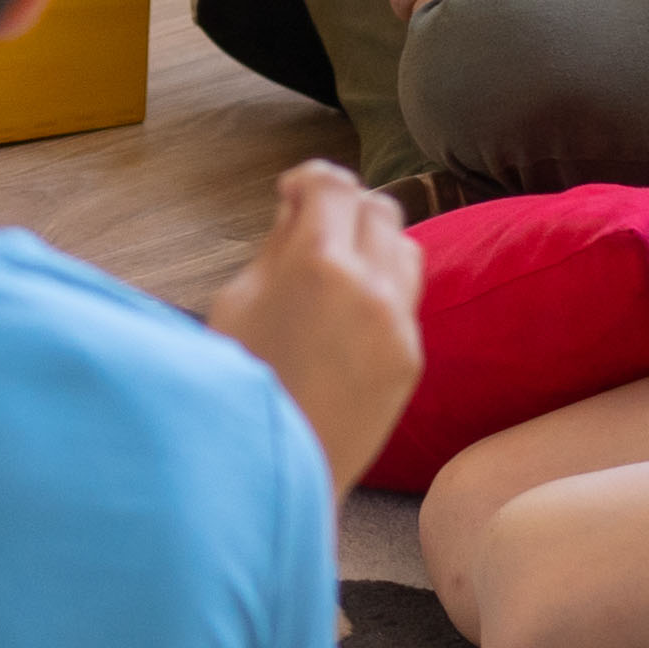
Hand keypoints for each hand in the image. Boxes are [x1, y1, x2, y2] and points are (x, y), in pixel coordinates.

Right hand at [205, 160, 424, 485]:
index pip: (335, 185)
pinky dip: (381, 292)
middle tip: (313, 227)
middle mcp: (370, 287)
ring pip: (406, 250)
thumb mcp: (238, 301)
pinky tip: (344, 318)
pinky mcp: (410, 360)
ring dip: (374, 244)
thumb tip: (299, 209)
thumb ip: (276, 247)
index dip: (311, 179)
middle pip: (379, 209)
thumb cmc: (237, 383)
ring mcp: (398, 326)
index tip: (292, 192)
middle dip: (345, 208)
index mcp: (318, 263)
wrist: (275, 467)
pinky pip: (406, 301)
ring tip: (337, 270)